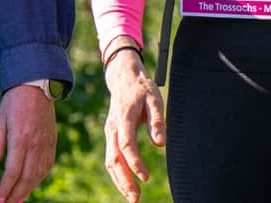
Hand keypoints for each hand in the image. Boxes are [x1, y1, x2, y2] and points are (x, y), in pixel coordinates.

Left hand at [0, 82, 55, 202]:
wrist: (37, 86)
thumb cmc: (13, 102)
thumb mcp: (0, 120)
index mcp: (20, 139)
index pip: (12, 171)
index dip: (5, 187)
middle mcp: (35, 145)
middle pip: (27, 177)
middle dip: (16, 194)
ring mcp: (46, 145)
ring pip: (38, 174)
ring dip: (28, 189)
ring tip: (17, 200)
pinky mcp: (52, 143)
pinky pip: (47, 166)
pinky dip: (38, 178)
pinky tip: (31, 184)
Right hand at [102, 44, 164, 201]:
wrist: (123, 78)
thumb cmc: (142, 89)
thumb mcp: (155, 99)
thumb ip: (157, 121)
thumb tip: (160, 144)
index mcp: (124, 117)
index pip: (126, 144)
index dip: (135, 162)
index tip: (146, 177)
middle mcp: (113, 127)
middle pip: (114, 158)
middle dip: (124, 180)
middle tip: (135, 198)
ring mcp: (110, 132)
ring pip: (111, 161)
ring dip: (120, 181)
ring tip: (133, 197)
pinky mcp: (112, 136)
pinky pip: (112, 158)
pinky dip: (118, 173)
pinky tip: (128, 185)